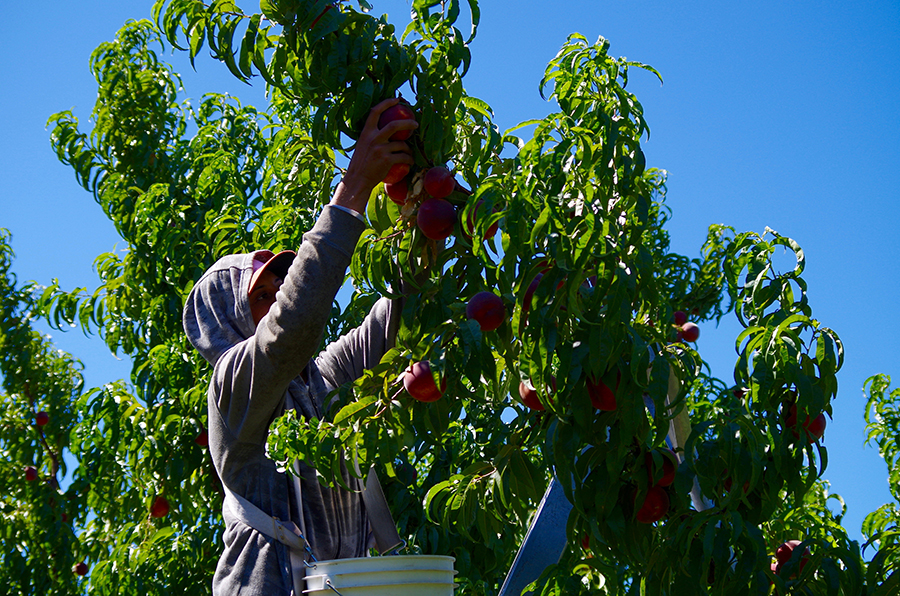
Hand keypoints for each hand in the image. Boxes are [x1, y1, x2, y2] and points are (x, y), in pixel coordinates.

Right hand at [331, 98, 417, 213]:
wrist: (357, 180)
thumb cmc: (361, 163)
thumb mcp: (362, 145)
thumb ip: (372, 137)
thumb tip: (386, 131)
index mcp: (366, 132)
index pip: (375, 112)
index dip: (386, 103)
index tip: (396, 99)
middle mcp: (373, 138)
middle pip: (394, 125)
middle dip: (408, 123)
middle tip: (415, 124)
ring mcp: (380, 149)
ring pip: (402, 144)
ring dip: (409, 149)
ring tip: (411, 153)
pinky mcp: (386, 160)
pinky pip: (403, 157)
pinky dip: (409, 159)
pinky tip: (410, 162)